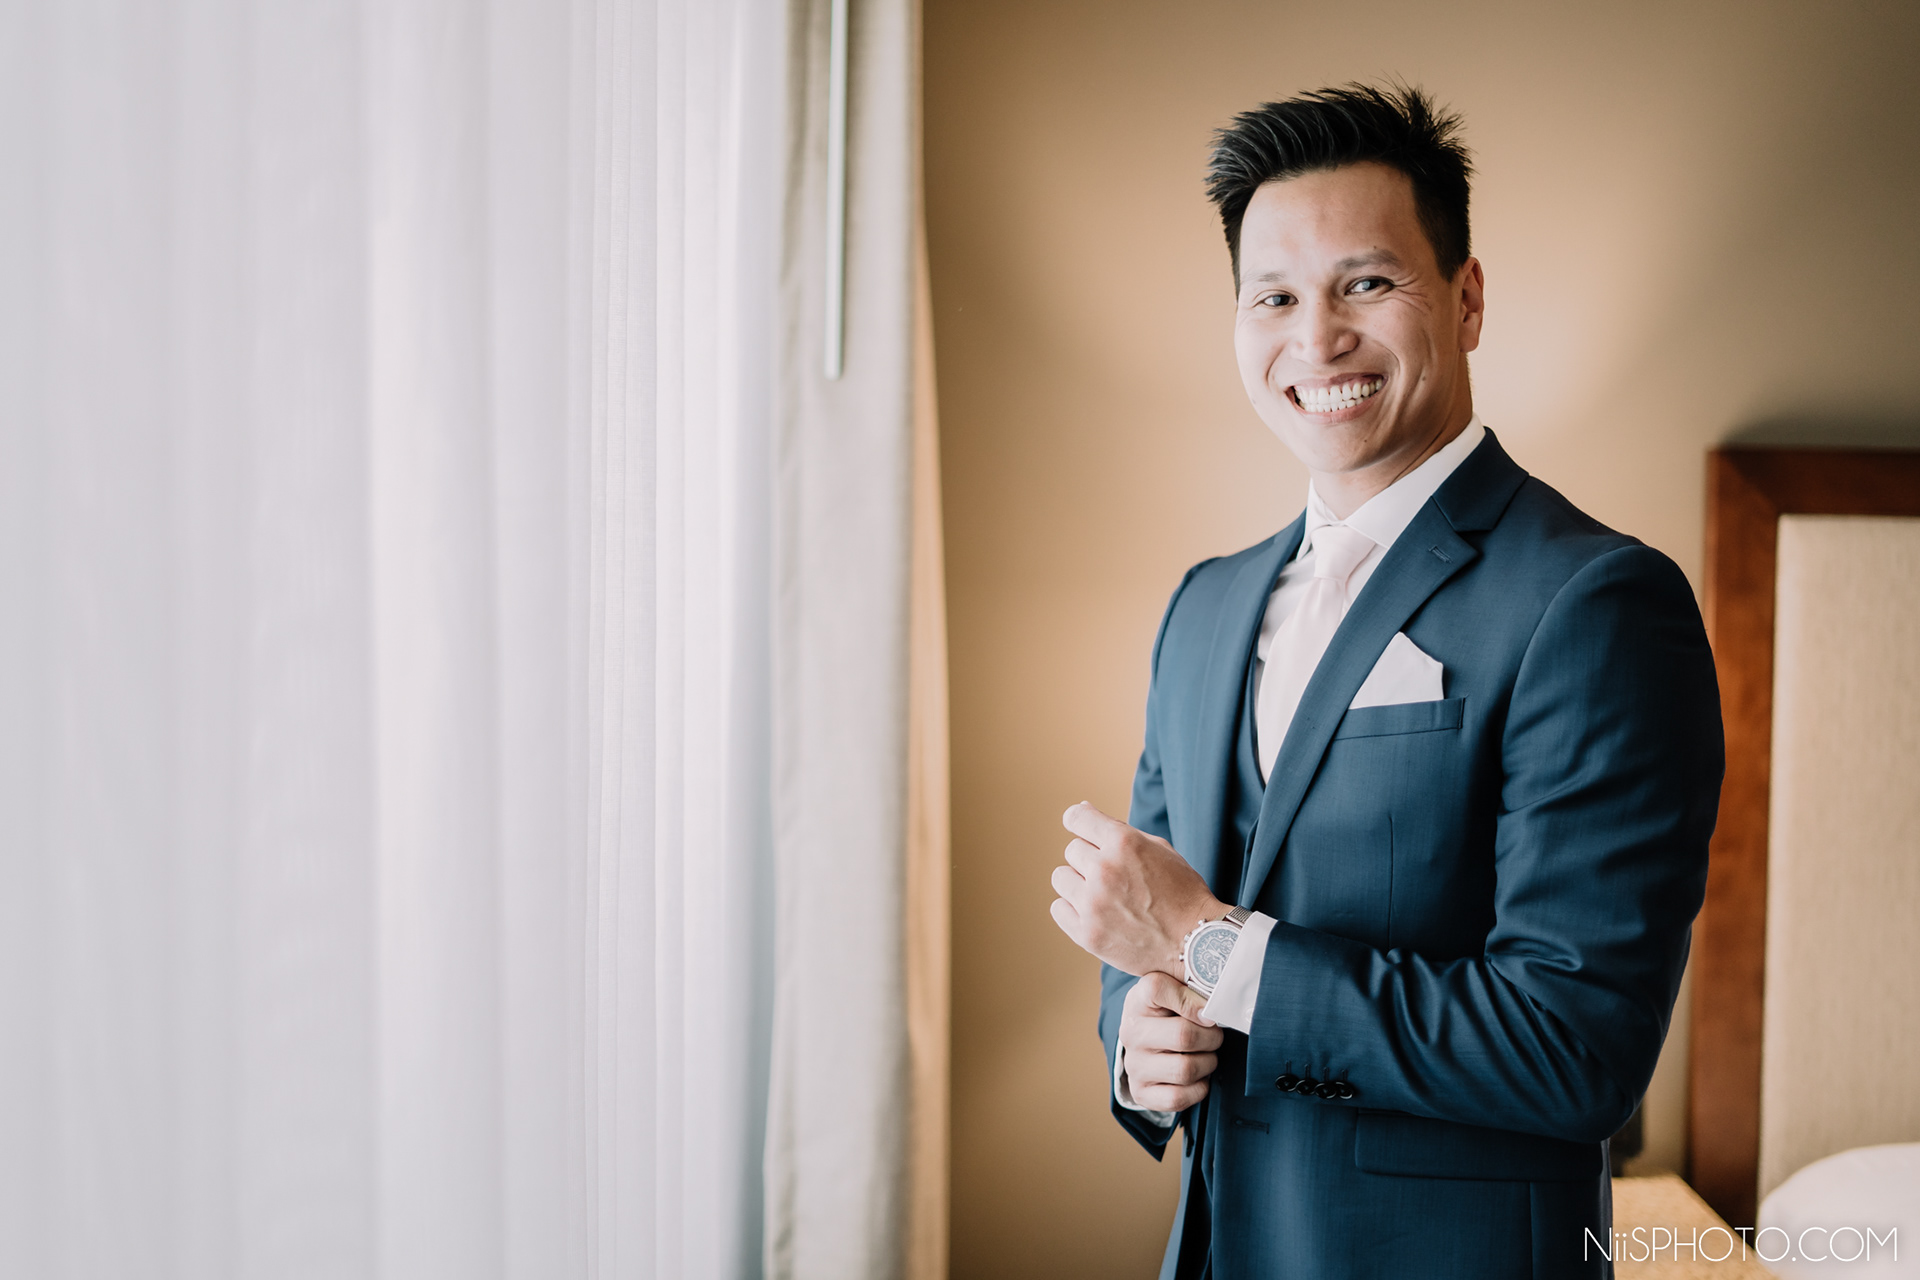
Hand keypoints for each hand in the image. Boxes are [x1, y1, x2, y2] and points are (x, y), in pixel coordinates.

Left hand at [1049, 801, 1226, 976]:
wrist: (1197, 942)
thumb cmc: (1181, 892)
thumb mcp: (1158, 849)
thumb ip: (1117, 829)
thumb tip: (1080, 810)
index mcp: (1124, 842)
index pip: (1076, 818)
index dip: (1079, 821)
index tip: (1083, 830)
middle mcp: (1104, 869)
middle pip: (1072, 850)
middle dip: (1090, 859)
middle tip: (1115, 876)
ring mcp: (1093, 904)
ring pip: (1061, 878)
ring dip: (1079, 883)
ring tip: (1105, 896)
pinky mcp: (1087, 934)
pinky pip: (1058, 908)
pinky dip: (1074, 909)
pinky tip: (1097, 914)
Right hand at [1118, 972, 1223, 1110]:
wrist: (1147, 1041)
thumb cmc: (1168, 1012)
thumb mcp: (1175, 988)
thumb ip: (1191, 986)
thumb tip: (1212, 1007)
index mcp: (1137, 1000)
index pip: (1158, 989)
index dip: (1195, 1001)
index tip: (1208, 1011)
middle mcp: (1131, 1033)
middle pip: (1184, 1036)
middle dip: (1212, 1037)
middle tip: (1214, 1035)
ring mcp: (1133, 1065)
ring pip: (1186, 1070)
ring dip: (1208, 1063)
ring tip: (1205, 1054)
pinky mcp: (1141, 1092)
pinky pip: (1178, 1098)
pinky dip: (1198, 1088)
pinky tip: (1197, 1076)